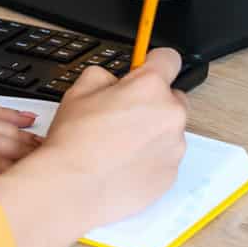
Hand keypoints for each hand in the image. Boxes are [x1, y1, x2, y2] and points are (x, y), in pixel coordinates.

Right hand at [0, 48, 188, 246]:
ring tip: (118, 146)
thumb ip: (104, 76)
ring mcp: (174, 147)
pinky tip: (123, 164)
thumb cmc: (74, 142)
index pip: (169, 59)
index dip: (153, 63)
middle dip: (152, 103)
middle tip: (123, 116)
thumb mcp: (79, 90)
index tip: (146, 71)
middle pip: (172, 98)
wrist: (73, 187)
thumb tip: (114, 81)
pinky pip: (165, 158)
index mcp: (149, 87)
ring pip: (168, 131)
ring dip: (151, 133)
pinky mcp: (171, 174)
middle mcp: (170, 114)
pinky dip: (149, 159)